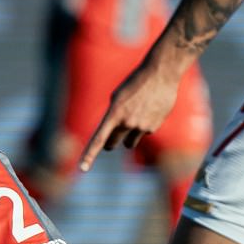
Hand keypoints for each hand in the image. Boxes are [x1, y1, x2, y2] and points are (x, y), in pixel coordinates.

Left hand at [75, 57, 187, 172]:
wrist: (160, 74)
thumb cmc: (135, 83)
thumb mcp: (117, 97)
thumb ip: (113, 115)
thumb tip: (114, 133)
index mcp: (114, 113)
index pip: (98, 139)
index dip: (89, 155)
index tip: (82, 168)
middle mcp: (127, 123)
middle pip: (112, 143)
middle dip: (110, 143)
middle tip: (109, 144)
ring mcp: (141, 127)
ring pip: (129, 142)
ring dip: (128, 137)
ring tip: (133, 118)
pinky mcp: (153, 127)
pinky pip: (143, 133)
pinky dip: (144, 126)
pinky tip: (148, 111)